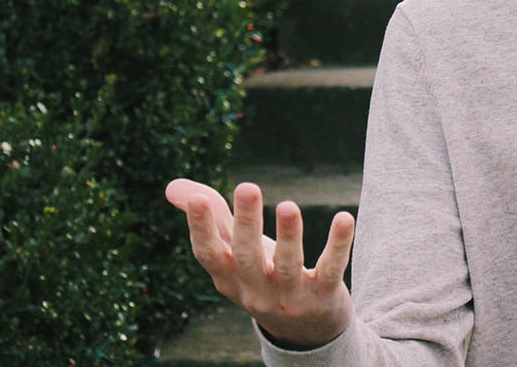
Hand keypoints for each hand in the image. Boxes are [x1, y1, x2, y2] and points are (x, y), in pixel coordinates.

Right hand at [166, 178, 355, 349]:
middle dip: (247, 223)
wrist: (305, 330)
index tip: (197, 199)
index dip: (201, 229)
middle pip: (247, 257)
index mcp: (229, 278)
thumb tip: (171, 187)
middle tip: (247, 186)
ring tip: (289, 206)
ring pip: (288, 266)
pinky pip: (330, 269)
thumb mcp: (234, 253)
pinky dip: (338, 245)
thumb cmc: (263, 276)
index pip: (209, 255)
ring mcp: (290, 296)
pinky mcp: (324, 295)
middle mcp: (256, 290)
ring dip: (289, 236)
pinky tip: (345, 218)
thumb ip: (211, 218)